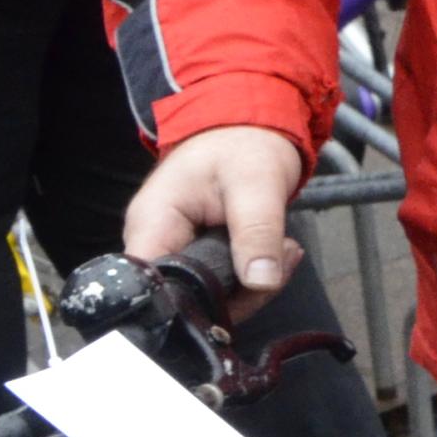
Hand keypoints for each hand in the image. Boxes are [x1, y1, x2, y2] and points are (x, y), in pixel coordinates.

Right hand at [123, 124, 307, 297]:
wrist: (248, 130)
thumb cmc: (242, 147)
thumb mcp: (256, 186)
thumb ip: (257, 233)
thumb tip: (260, 282)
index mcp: (152, 224)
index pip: (153, 287)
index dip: (193, 305)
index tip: (243, 295)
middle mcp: (156, 244)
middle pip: (187, 300)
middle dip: (241, 293)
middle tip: (281, 258)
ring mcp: (177, 252)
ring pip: (212, 298)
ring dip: (256, 283)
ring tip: (285, 248)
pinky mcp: (199, 257)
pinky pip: (226, 286)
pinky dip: (257, 276)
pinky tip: (279, 250)